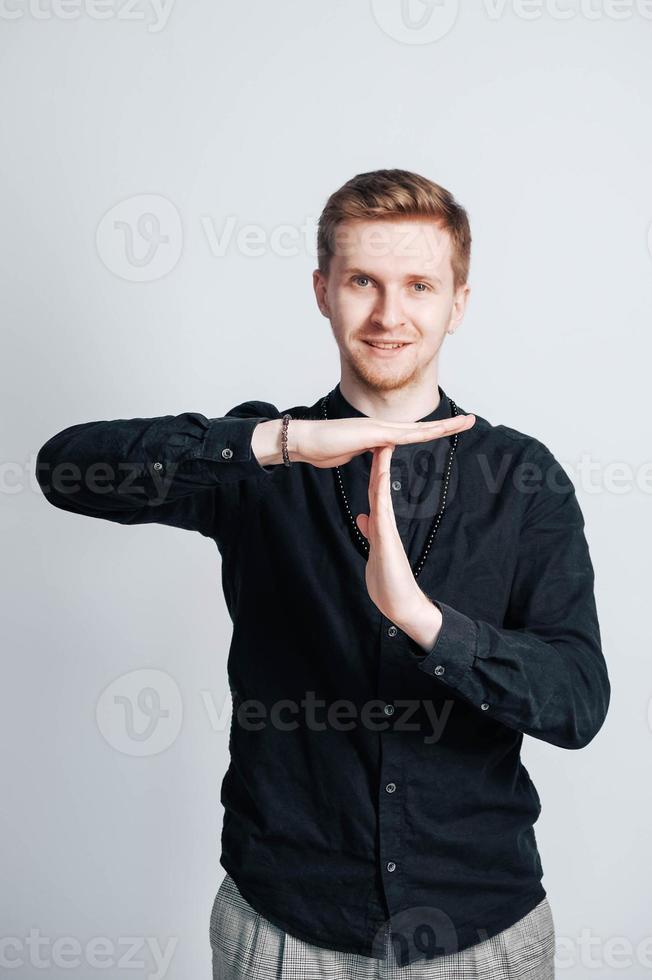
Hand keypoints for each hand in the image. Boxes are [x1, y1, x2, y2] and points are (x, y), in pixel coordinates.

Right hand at [252, 413, 474, 468]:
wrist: (306, 441)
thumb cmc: (323, 449)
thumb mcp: (352, 454)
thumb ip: (368, 452)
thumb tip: (378, 452)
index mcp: (381, 435)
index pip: (414, 434)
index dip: (433, 431)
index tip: (451, 428)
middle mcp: (384, 428)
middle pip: (423, 427)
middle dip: (448, 425)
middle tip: (471, 419)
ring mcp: (379, 429)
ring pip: (418, 428)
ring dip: (442, 426)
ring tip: (464, 422)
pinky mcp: (372, 433)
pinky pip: (401, 435)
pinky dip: (419, 433)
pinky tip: (435, 431)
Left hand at [355, 415, 474, 627]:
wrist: (402, 605)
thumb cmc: (389, 583)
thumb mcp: (374, 552)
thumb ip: (371, 532)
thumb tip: (365, 517)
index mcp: (380, 525)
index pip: (375, 491)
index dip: (373, 468)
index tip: (374, 446)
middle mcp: (385, 523)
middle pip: (380, 486)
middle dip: (381, 461)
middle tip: (384, 434)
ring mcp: (388, 531)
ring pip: (383, 494)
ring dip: (382, 469)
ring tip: (384, 445)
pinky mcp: (387, 541)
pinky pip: (383, 511)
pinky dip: (381, 493)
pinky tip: (380, 477)